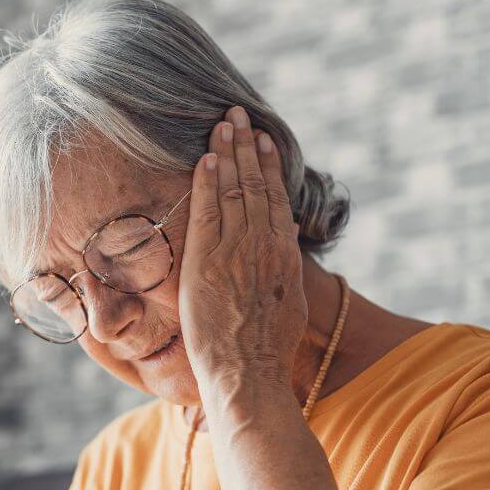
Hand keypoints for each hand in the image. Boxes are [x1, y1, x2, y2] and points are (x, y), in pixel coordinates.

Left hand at [177, 106, 307, 412]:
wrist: (249, 374)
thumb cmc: (265, 353)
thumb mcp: (285, 307)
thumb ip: (281, 277)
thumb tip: (280, 263)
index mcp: (285, 256)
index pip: (276, 199)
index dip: (268, 166)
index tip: (263, 141)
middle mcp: (264, 246)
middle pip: (255, 184)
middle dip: (246, 146)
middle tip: (238, 115)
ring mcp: (237, 251)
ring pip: (234, 190)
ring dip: (227, 152)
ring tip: (222, 123)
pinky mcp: (209, 261)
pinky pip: (208, 211)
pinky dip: (208, 182)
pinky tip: (204, 158)